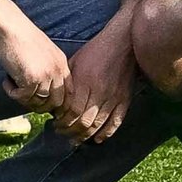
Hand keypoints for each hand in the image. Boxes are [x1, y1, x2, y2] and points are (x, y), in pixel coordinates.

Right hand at [0, 12, 70, 113]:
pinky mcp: (32, 79)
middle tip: (22, 96)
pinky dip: (11, 93)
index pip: (68, 92)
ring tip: (13, 84)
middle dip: (39, 105)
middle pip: (56, 102)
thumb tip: (42, 93)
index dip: (56, 102)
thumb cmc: (21, 37)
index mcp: (62, 63)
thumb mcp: (43, 52)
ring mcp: (46, 75)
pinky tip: (6, 80)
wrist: (9, 26)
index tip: (40, 101)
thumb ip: (47, 69)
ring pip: (38, 103)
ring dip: (23, 99)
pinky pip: (22, 97)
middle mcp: (57, 70)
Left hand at [53, 27, 134, 143]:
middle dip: (70, 131)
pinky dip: (106, 133)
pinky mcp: (125, 99)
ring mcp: (114, 97)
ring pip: (98, 125)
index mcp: (85, 81)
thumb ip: (68, 83)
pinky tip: (97, 139)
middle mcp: (100, 92)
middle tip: (62, 132)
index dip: (62, 121)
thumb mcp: (76, 61)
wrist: (124, 43)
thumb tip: (57, 102)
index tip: (56, 122)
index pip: (72, 112)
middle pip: (84, 122)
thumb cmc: (96, 51)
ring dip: (85, 135)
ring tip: (76, 138)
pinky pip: (115, 122)